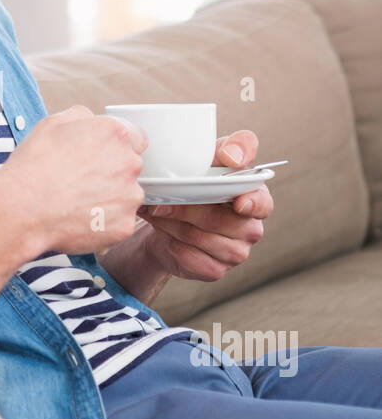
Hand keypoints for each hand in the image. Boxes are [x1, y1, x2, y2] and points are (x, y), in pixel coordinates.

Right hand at [0, 106, 148, 256]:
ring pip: (126, 197)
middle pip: (130, 168)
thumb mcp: (52, 123)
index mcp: (116, 134)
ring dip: (110, 199)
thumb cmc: (33, 166)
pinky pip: (119, 223)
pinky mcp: (125, 226)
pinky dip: (103, 223)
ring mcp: (129, 197)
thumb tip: (90, 121)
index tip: (100, 158)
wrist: (22, 209)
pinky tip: (79, 220)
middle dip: (111, 174)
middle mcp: (129, 163)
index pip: (136, 138)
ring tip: (77, 203)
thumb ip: (82, 117)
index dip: (115, 148)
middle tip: (81, 182)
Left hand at [136, 129, 272, 281]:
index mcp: (255, 198)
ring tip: (156, 212)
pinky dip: (172, 244)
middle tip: (159, 201)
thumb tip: (233, 156)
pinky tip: (164, 234)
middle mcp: (251, 228)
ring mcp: (237, 253)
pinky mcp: (216, 270)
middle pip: (220, 221)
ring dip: (174, 224)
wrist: (167, 219)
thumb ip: (230, 147)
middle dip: (187, 209)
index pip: (262, 202)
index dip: (253, 203)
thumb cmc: (196, 182)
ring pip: (202, 239)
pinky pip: (191, 258)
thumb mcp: (211, 157)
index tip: (239, 202)